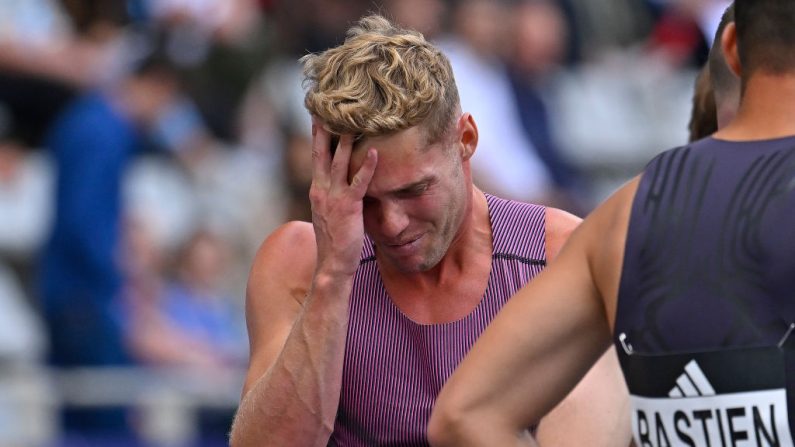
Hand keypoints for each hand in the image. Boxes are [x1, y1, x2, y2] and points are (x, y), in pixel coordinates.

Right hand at [309, 118, 377, 278]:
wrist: (332, 263)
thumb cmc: (335, 240)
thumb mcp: (329, 212)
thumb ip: (334, 194)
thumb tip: (345, 182)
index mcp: (317, 189)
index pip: (316, 156)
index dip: (318, 135)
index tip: (319, 114)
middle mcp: (321, 189)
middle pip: (322, 152)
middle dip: (324, 128)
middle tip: (327, 105)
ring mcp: (334, 197)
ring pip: (339, 162)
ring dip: (346, 140)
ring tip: (354, 120)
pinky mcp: (349, 206)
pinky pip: (359, 182)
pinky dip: (366, 166)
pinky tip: (374, 152)